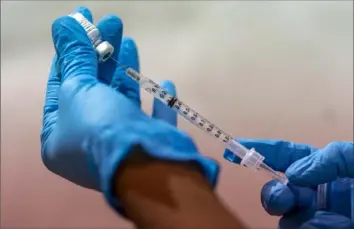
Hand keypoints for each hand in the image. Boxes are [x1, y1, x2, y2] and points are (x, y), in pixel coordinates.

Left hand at [41, 6, 218, 213]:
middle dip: (102, 53)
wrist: (145, 165)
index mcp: (59, 136)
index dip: (71, 51)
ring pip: (122, 99)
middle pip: (93, 88)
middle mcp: (88, 141)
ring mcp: (120, 142)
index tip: (82, 23)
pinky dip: (160, 101)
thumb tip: (63, 23)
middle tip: (112, 23)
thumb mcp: (79, 89)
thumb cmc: (101, 129)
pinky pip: (153, 118)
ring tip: (129, 41)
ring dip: (126, 70)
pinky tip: (164, 83)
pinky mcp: (148, 143)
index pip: (61, 84)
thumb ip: (75, 57)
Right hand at [224, 140, 353, 228]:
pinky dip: (314, 227)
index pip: (284, 157)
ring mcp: (317, 219)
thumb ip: (329, 159)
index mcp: (324, 170)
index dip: (259, 151)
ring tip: (334, 220)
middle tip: (284, 197)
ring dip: (302, 217)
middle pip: (277, 193)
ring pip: (286, 220)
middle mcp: (315, 196)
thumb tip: (294, 173)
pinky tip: (335, 225)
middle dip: (273, 194)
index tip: (234, 148)